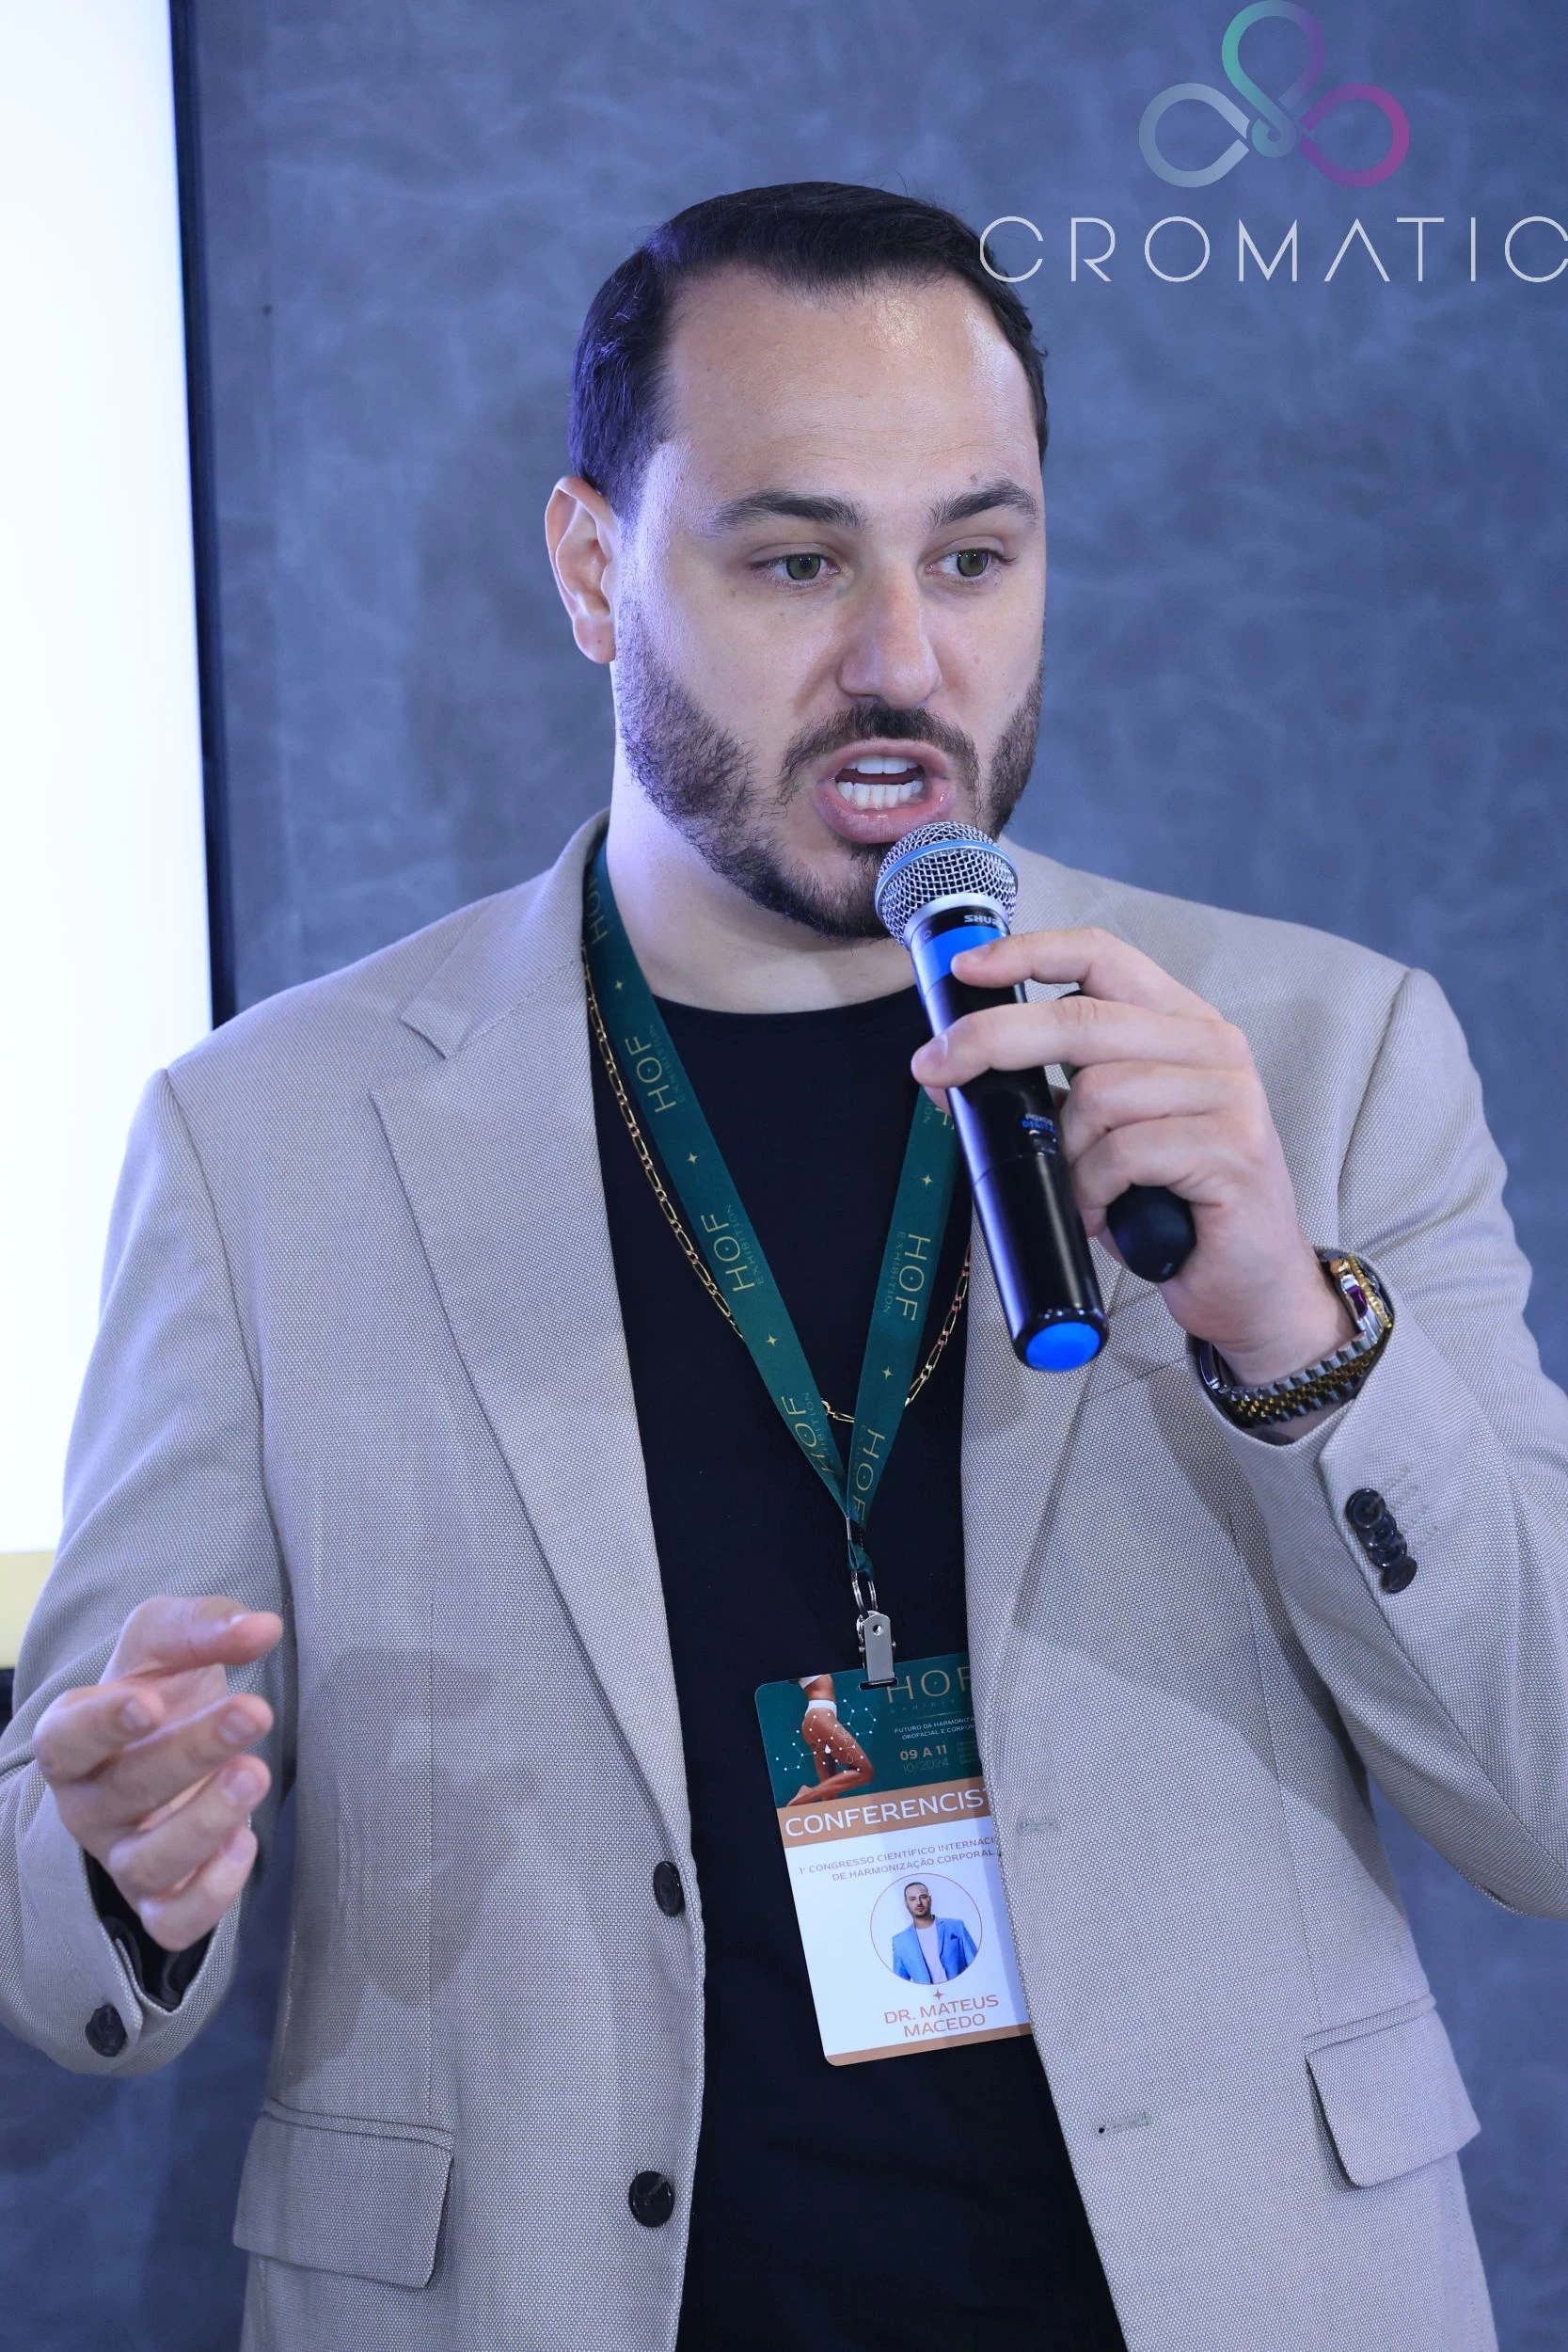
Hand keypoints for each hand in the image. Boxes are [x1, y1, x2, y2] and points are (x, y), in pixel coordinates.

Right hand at [34, 1595, 283, 1953]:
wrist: (171, 1750)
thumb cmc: (160, 1691)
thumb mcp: (166, 1642)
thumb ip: (204, 1625)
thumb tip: (263, 1627)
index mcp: (73, 1739)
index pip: (66, 1739)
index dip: (102, 1724)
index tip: (151, 1702)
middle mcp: (89, 1805)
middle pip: (126, 1791)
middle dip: (192, 1752)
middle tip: (254, 1711)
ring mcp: (121, 1857)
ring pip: (148, 1863)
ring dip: (207, 1822)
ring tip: (256, 1772)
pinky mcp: (159, 1900)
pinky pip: (172, 1922)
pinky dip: (210, 1893)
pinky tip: (246, 1842)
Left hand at [909, 927, 1353, 1383]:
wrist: (1249, 1284)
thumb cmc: (1168, 1208)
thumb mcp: (1098, 1137)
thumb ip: (1046, 1095)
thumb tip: (949, 1070)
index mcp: (1178, 1023)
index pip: (1102, 956)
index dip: (1029, 952)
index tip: (967, 968)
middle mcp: (1211, 1045)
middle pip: (1081, 1018)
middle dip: (993, 1039)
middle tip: (934, 1068)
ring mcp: (1228, 1095)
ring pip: (1099, 1094)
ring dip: (1065, 1153)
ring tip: (1078, 1194)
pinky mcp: (1232, 1150)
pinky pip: (1124, 1153)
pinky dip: (1092, 1191)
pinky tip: (1099, 1215)